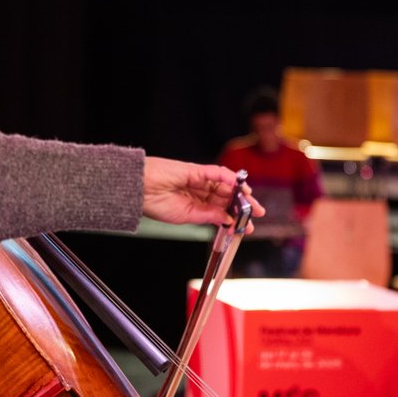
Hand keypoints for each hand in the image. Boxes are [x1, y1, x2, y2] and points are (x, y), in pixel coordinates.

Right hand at [142, 158, 265, 228]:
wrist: (138, 190)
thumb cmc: (155, 203)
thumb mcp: (187, 216)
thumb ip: (209, 215)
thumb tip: (228, 218)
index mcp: (195, 203)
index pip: (221, 210)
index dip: (235, 217)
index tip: (247, 227)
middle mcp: (199, 190)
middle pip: (227, 197)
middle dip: (243, 205)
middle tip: (258, 213)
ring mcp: (198, 179)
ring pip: (226, 185)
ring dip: (241, 193)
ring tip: (252, 203)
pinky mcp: (196, 169)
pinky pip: (217, 172)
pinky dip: (230, 178)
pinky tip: (241, 187)